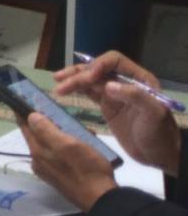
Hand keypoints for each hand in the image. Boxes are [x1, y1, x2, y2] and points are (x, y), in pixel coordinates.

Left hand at [21, 113, 119, 209]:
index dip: (23, 112)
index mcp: (37, 152)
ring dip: (66, 135)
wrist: (102, 198)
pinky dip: (71, 146)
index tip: (23, 98)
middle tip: (66, 117)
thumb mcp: (67, 145)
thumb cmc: (86, 169)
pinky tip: (86, 145)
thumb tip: (30, 116)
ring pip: (53, 144)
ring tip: (83, 132)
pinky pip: (62, 154)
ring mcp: (51, 169)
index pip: (25, 127)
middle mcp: (39, 161)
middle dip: (52, 123)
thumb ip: (47, 130)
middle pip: (40, 135)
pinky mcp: (62, 175)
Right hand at [55, 52, 182, 174]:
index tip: (88, 77)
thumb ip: (135, 96)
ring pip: (90, 80)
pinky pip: (88, 92)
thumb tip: (108, 85)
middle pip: (98, 69)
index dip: (99, 65)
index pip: (115, 61)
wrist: (158, 155)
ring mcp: (114, 93)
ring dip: (73, 80)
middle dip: (79, 73)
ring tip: (57, 86)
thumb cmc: (159, 134)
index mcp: (139, 79)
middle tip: (60, 82)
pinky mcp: (106, 105)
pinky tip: (63, 91)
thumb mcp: (153, 114)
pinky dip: (75, 89)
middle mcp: (125, 81)